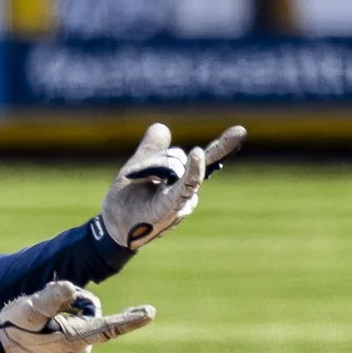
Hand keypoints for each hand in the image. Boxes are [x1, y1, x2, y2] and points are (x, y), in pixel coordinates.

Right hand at [0, 279, 153, 352]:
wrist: (1, 346)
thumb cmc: (15, 327)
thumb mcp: (30, 309)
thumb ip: (52, 298)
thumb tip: (72, 288)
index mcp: (76, 339)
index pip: (109, 327)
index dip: (130, 319)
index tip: (149, 313)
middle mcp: (81, 346)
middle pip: (92, 310)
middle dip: (73, 302)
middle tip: (46, 308)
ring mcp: (77, 348)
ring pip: (84, 314)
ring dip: (66, 308)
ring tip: (42, 317)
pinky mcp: (72, 347)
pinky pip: (76, 322)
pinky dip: (64, 315)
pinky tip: (45, 323)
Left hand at [101, 123, 244, 249]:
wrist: (110, 225)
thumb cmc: (126, 200)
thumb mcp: (138, 165)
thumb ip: (153, 148)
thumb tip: (162, 126)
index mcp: (181, 180)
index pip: (204, 159)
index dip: (223, 146)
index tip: (240, 131)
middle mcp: (186, 190)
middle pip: (178, 157)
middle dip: (160, 157)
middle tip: (189, 153)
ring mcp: (180, 199)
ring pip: (176, 165)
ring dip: (153, 167)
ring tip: (139, 182)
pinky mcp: (171, 207)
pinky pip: (184, 187)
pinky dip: (193, 171)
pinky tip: (198, 155)